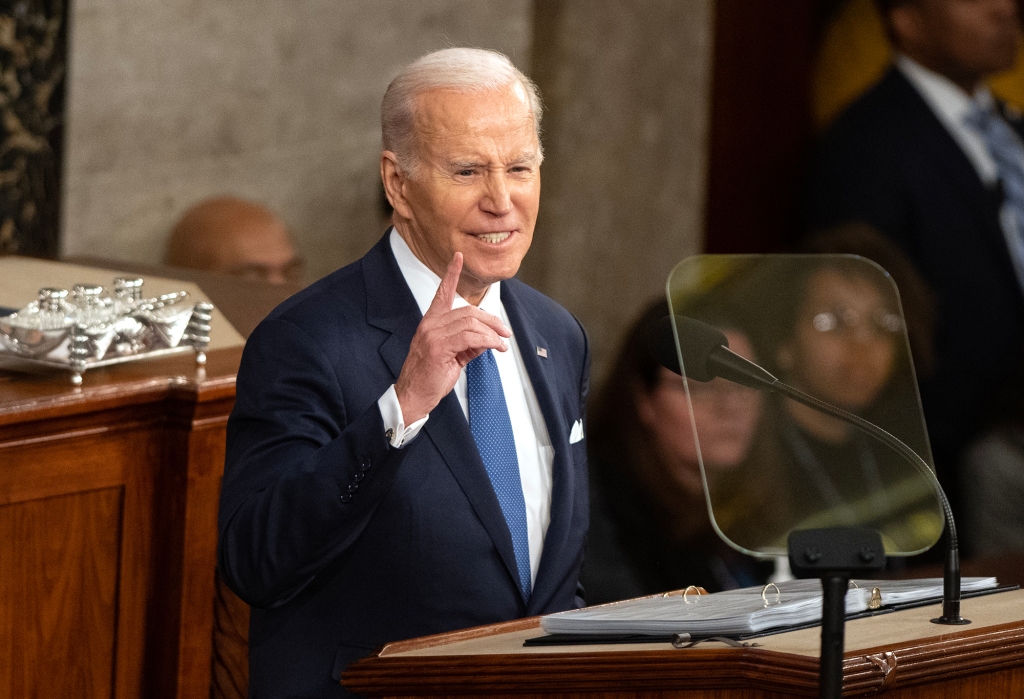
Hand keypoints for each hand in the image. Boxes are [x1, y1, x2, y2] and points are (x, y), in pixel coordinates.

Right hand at [395, 253, 511, 422]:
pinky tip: (495, 347)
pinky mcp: (438, 348)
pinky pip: (469, 337)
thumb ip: (469, 344)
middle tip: (505, 332)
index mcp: (431, 323)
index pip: (442, 293)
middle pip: (468, 311)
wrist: (413, 397)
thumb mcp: (453, 357)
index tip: (458, 257)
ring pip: (470, 323)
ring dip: (492, 333)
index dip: (451, 274)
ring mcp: (432, 335)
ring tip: (502, 344)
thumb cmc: (429, 378)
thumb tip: (488, 339)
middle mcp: (430, 325)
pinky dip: (487, 341)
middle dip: (491, 320)